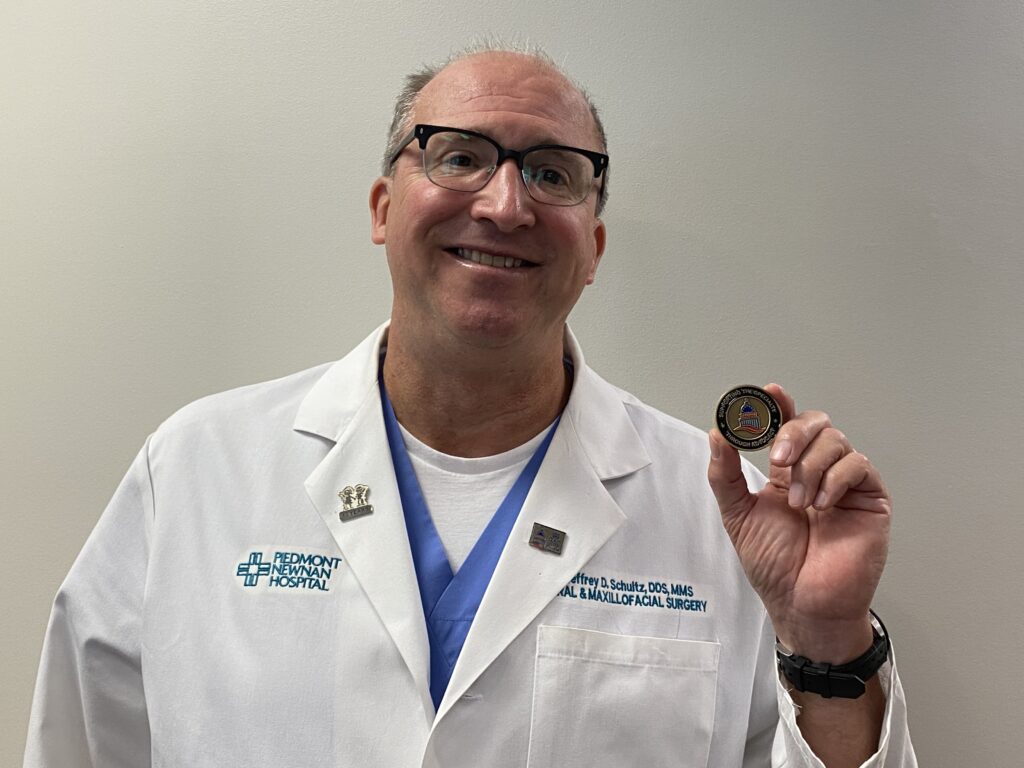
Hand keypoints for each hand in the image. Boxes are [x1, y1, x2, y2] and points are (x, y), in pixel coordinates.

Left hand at [707, 384, 890, 661]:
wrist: (802, 604)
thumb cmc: (775, 566)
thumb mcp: (738, 514)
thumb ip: (725, 474)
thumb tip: (717, 433)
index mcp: (786, 472)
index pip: (785, 426)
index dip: (778, 405)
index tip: (767, 392)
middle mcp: (817, 471)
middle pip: (814, 423)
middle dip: (793, 432)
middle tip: (777, 456)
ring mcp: (845, 483)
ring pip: (835, 441)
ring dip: (810, 466)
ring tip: (799, 503)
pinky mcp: (870, 498)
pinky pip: (858, 466)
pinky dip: (835, 478)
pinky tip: (821, 504)